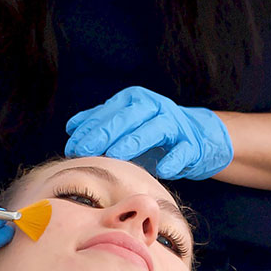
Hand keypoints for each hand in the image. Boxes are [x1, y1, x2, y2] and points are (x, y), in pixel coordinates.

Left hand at [65, 86, 233, 180]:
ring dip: (134, 142)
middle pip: (129, 117)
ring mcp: (176, 124)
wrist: (198, 137)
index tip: (73, 146)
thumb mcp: (126, 125)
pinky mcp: (193, 144)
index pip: (109, 111)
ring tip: (115, 156)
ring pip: (155, 129)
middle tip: (86, 150)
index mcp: (135, 100)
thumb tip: (72, 127)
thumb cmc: (153, 133)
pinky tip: (162, 170)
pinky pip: (183, 150)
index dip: (90, 128)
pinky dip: (173, 160)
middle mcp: (156, 106)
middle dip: (105, 133)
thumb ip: (101, 123)